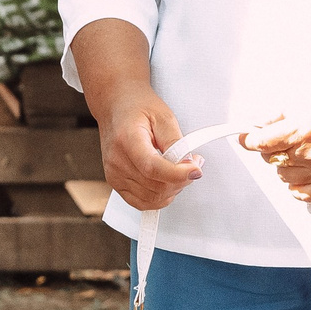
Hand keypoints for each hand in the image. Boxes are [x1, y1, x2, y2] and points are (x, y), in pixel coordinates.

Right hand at [98, 82, 200, 211]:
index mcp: (126, 139)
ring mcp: (113, 175)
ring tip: (180, 170)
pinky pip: (141, 203)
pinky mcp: (115, 183)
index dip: (177, 174)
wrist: (116, 106)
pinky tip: (168, 183)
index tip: (196, 170)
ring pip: (151, 198)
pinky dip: (159, 198)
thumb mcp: (163, 117)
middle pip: (154, 186)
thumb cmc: (138, 107)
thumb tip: (189, 166)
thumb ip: (176, 143)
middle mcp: (116, 161)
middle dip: (181, 180)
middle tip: (193, 164)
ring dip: (172, 189)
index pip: (152, 167)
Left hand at [246, 98, 310, 201]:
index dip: (249, 140)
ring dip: (284, 164)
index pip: (261, 142)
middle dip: (270, 148)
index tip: (246, 138)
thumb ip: (281, 115)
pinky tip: (300, 173)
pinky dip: (297, 185)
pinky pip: (303, 193)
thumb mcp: (310, 99)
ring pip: (283, 176)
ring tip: (296, 150)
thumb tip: (262, 124)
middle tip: (280, 138)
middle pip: (270, 159)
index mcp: (302, 128)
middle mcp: (309, 152)